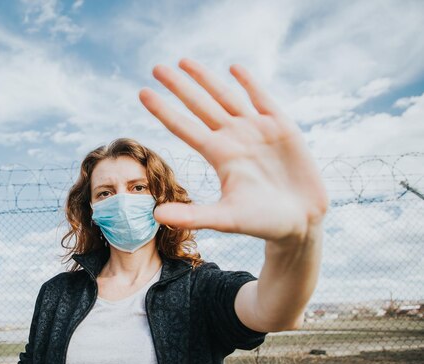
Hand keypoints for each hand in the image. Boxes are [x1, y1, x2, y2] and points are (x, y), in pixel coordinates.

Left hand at [139, 58, 328, 242]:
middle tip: (156, 68)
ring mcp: (257, 130)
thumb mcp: (225, 219)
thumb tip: (155, 216)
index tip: (142, 93)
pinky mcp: (282, 127)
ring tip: (184, 62)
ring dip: (206, 79)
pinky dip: (250, 83)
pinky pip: (263, 99)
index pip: (184, 128)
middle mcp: (233, 138)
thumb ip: (192, 216)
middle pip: (200, 106)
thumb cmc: (262, 222)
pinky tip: (234, 68)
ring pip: (226, 97)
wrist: (301, 223)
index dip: (164, 110)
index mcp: (218, 155)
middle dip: (179, 86)